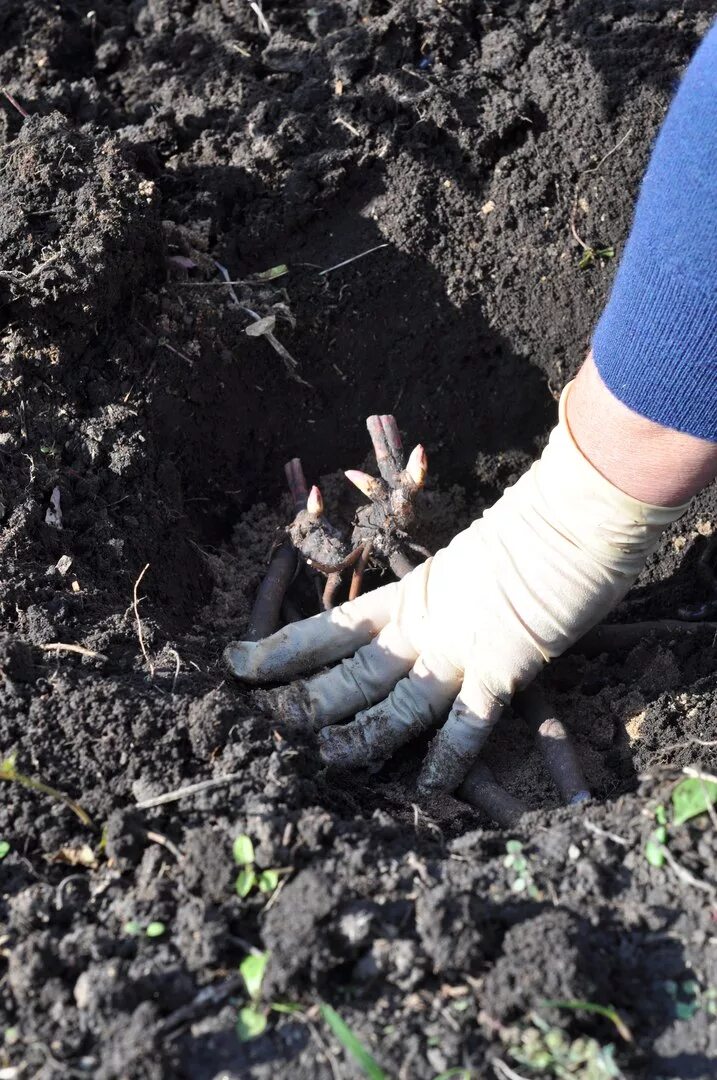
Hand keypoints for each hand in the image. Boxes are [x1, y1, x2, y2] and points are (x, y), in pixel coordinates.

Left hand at [225, 385, 684, 795]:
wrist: (569, 520)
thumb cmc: (524, 532)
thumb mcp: (467, 561)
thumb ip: (443, 592)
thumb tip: (426, 612)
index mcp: (408, 597)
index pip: (328, 628)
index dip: (279, 649)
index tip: (234, 664)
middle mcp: (422, 628)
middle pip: (349, 671)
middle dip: (304, 697)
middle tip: (264, 720)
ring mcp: (457, 651)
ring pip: (393, 703)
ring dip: (358, 734)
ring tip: (323, 757)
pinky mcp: (500, 669)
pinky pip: (467, 724)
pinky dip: (447, 758)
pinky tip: (423, 789)